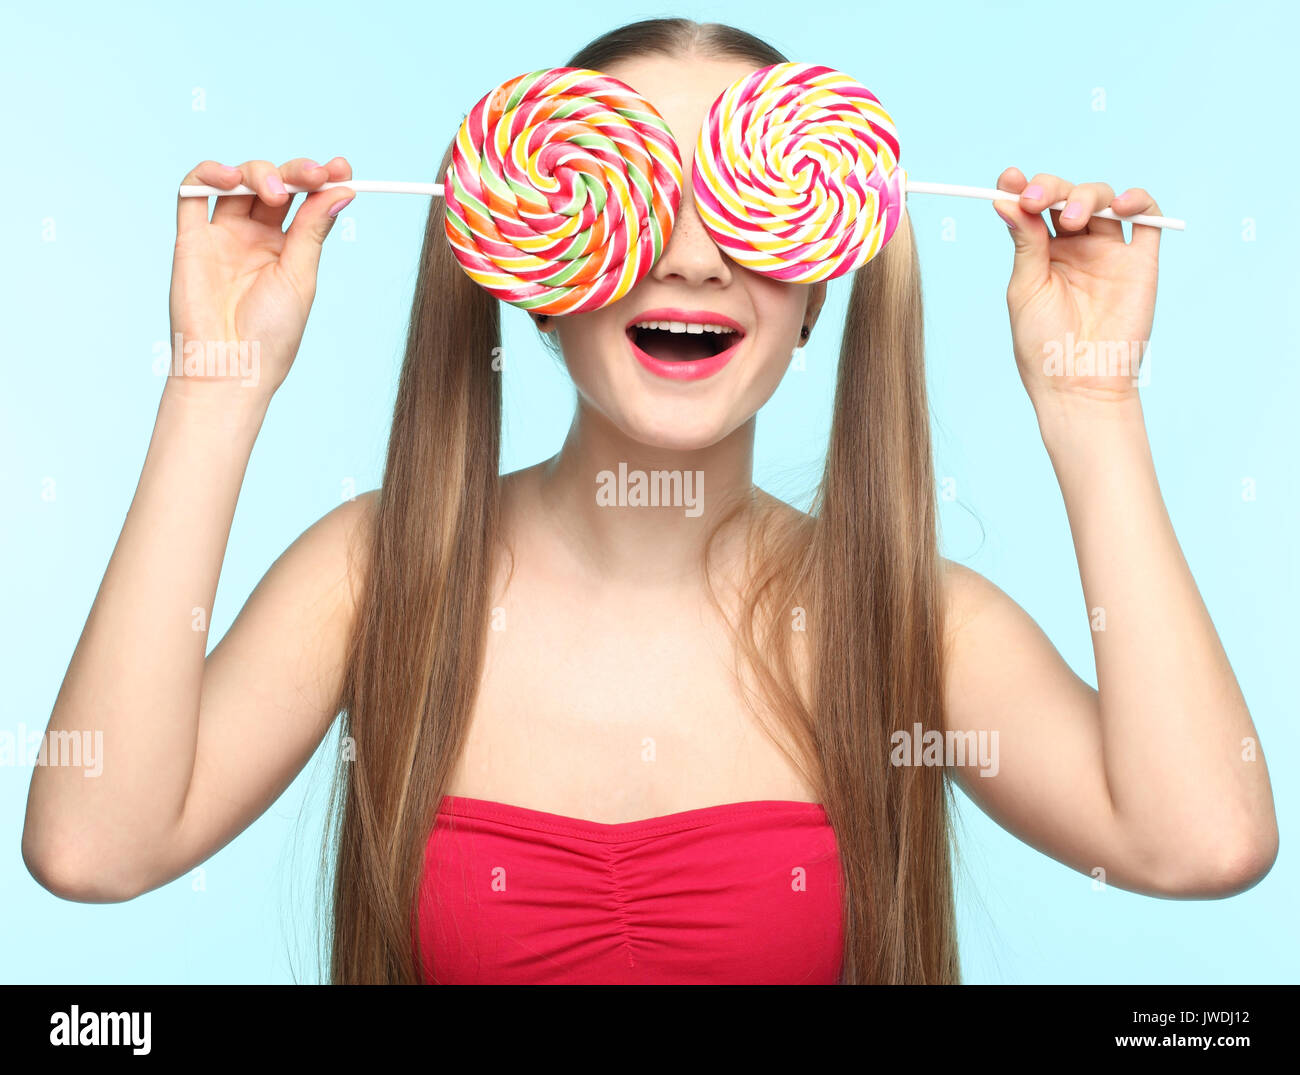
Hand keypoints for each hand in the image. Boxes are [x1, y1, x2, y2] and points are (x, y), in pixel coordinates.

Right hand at [168, 157, 353, 401]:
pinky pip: (192, 193)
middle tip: (314, 175)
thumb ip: (313, 230)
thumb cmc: (270, 333)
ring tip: (273, 190)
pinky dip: (208, 174)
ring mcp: (222, 236)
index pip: (304, 201)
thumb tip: (341, 190)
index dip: (321, 180)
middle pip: (272, 184)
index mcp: (286, 248)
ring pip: (236, 181)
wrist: (231, 366)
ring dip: (256, 171)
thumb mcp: (300, 276)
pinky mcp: (190, 238)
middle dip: (295, 172)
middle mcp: (254, 237)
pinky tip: (229, 178)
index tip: (343, 168)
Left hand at [992, 168, 1160, 410]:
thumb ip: (1024, 241)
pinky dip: (1138, 201)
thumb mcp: (1026, 288)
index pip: (1034, 207)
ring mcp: (1109, 252)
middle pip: (1068, 195)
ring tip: (1071, 217)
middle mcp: (1075, 247)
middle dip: (1051, 188)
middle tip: (1035, 199)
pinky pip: (1148, 218)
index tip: (1007, 179)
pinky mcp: (1141, 262)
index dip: (1023, 187)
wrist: (1079, 384)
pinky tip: (1120, 205)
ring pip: (1103, 199)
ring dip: (1086, 195)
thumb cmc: (1043, 345)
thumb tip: (1004, 198)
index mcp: (1041, 252)